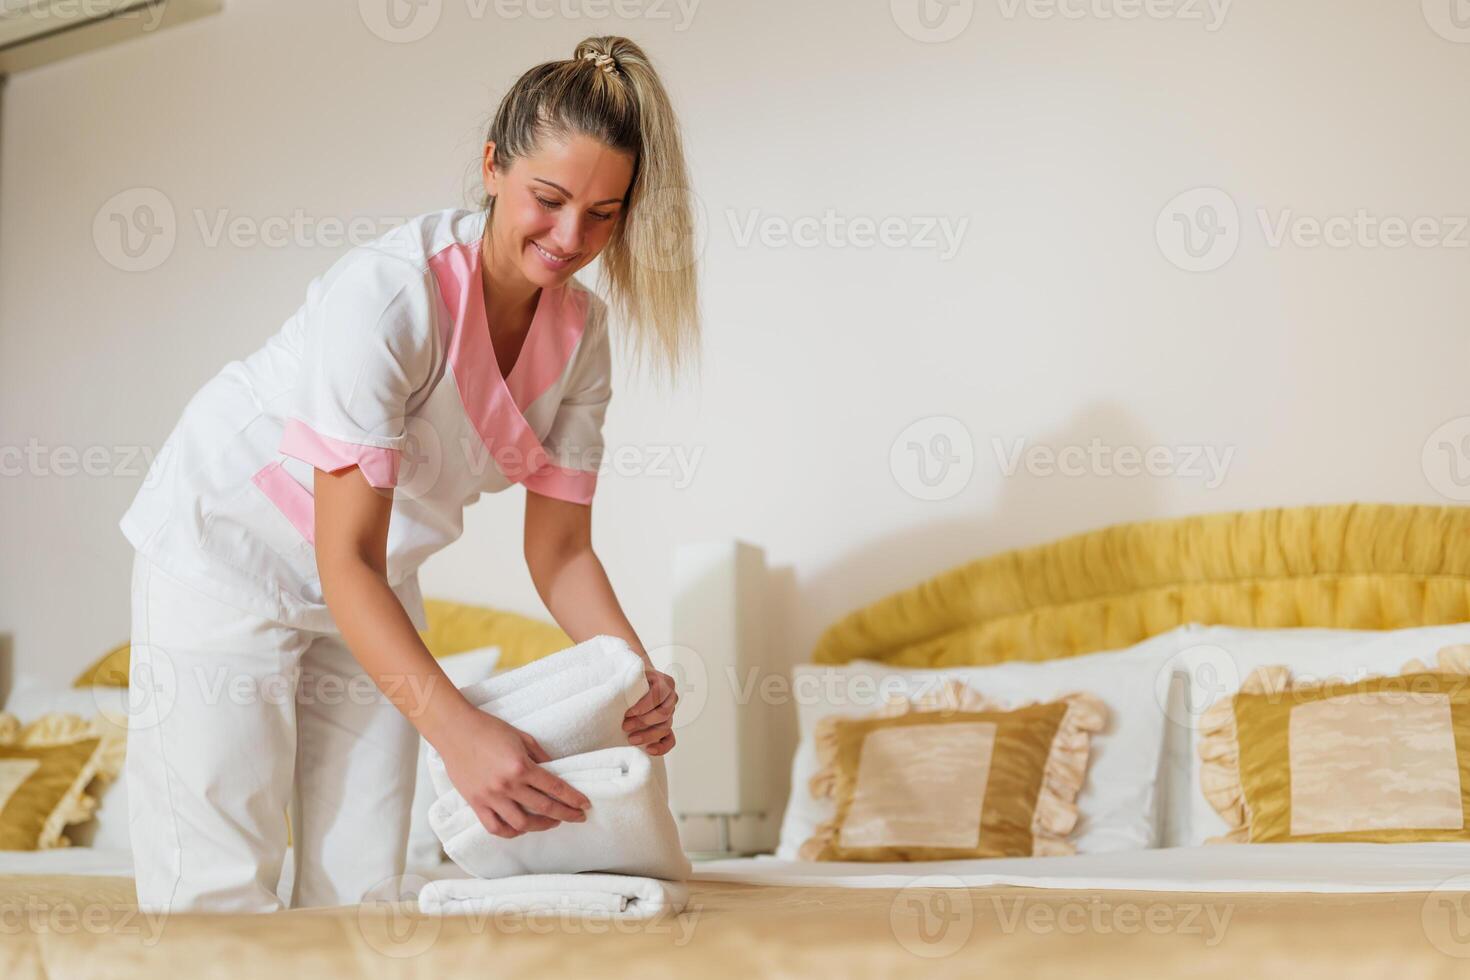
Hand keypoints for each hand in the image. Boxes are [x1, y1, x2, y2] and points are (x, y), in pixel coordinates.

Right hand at [435, 707, 590, 838]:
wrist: (455, 730)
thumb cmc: (489, 729)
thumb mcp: (522, 737)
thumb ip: (540, 756)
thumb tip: (556, 771)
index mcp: (521, 766)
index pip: (555, 788)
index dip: (573, 799)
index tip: (585, 806)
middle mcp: (508, 785)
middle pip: (544, 808)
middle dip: (565, 815)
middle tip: (576, 817)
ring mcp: (491, 797)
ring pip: (521, 825)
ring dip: (541, 826)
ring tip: (551, 822)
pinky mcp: (476, 804)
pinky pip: (495, 828)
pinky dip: (510, 832)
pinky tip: (520, 828)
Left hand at [622, 665, 677, 755]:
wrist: (636, 681)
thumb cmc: (631, 676)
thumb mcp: (632, 671)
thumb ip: (630, 675)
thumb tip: (618, 680)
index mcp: (665, 682)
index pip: (659, 695)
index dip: (643, 706)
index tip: (626, 712)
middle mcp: (671, 698)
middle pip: (663, 714)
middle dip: (643, 722)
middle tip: (625, 726)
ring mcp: (670, 713)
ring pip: (665, 727)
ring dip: (648, 735)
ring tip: (630, 739)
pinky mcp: (667, 727)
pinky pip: (670, 740)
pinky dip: (662, 747)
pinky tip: (649, 750)